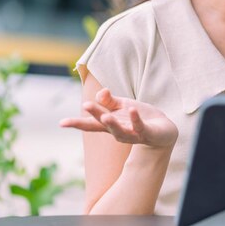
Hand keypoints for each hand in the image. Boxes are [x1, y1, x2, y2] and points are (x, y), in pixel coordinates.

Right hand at [60, 88, 178, 147]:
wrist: (163, 129)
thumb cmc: (139, 117)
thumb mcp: (123, 105)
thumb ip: (110, 100)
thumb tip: (101, 91)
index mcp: (110, 123)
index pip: (91, 124)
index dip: (77, 123)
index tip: (61, 123)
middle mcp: (118, 131)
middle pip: (103, 125)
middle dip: (95, 115)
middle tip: (85, 106)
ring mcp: (132, 134)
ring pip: (119, 130)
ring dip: (112, 123)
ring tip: (105, 115)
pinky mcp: (147, 133)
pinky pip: (140, 126)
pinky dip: (135, 119)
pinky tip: (132, 110)